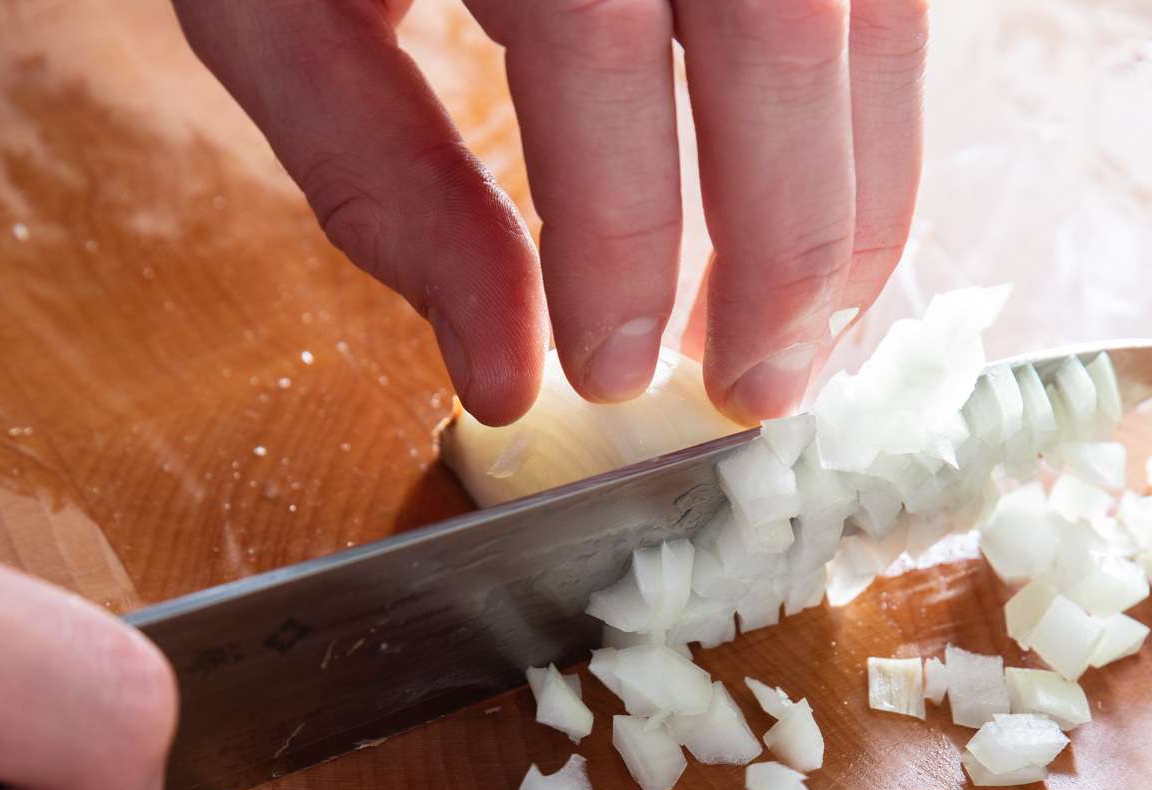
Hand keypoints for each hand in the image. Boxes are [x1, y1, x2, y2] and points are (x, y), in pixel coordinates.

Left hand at [174, 0, 926, 423]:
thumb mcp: (276, 1)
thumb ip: (378, 177)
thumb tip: (504, 375)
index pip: (596, 47)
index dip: (622, 238)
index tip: (613, 374)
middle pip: (783, 31)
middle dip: (786, 248)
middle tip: (752, 388)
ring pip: (873, 14)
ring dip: (858, 198)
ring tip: (802, 330)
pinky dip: (874, 117)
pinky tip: (826, 208)